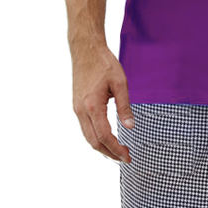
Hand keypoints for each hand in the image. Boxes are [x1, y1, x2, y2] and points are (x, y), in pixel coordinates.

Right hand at [71, 41, 134, 162]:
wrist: (86, 49)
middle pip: (93, 142)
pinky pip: (85, 128)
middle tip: (125, 158)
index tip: (127, 156)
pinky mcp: (77, 105)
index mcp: (92, 106)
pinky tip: (106, 138)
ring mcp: (77, 109)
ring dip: (102, 147)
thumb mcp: (120, 82)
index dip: (116, 149)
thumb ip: (124, 106)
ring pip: (88, 136)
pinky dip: (96, 137)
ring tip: (117, 152)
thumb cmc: (104, 63)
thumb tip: (130, 126)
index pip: (104, 136)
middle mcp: (81, 111)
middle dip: (109, 153)